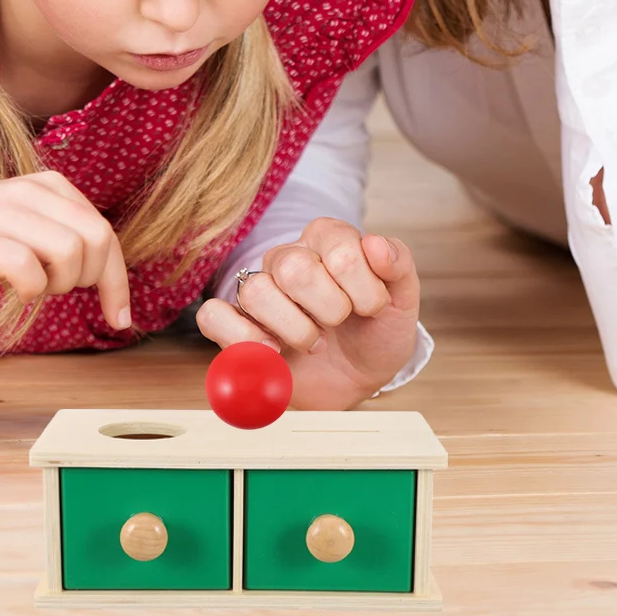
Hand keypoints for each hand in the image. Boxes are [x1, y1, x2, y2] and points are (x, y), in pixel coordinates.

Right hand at [0, 169, 130, 330]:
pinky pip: (28, 269)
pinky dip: (32, 290)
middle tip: (63, 292)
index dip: (117, 279)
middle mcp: (31, 191)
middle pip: (97, 238)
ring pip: (69, 251)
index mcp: (50, 185)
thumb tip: (110, 272)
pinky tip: (17, 292)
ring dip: (60, 284)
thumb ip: (65, 233)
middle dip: (93, 279)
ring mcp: (4, 213)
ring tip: (36, 287)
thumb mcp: (28, 223)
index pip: (104, 230)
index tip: (120, 317)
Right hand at [195, 218, 420, 410]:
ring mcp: (260, 290)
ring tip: (314, 342)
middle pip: (294, 268)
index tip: (374, 308)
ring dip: (295, 329)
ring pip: (255, 291)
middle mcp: (288, 256)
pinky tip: (275, 352)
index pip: (338, 246)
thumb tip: (376, 245)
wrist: (357, 377)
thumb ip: (398, 265)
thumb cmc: (375, 332)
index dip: (363, 287)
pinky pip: (214, 316)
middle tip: (340, 324)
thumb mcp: (402, 301)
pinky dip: (244, 338)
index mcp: (327, 238)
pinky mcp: (237, 325)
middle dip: (330, 309)